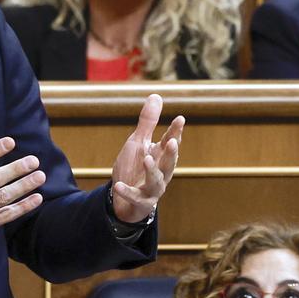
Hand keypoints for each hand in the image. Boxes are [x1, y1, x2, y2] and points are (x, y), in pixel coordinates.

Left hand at [110, 94, 183, 223]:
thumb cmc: (134, 167)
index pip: (169, 142)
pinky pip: (135, 197)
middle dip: (171, 153)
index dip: (175, 132)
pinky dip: (127, 192)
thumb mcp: (138, 142)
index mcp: (160, 156)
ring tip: (146, 159)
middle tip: (172, 142)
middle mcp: (161, 173)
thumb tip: (156, 95)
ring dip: (152, 170)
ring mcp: (152, 189)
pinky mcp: (141, 202)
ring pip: (157, 181)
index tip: (180, 119)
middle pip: (169, 163)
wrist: (125, 198)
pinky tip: (118, 185)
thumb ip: (148, 122)